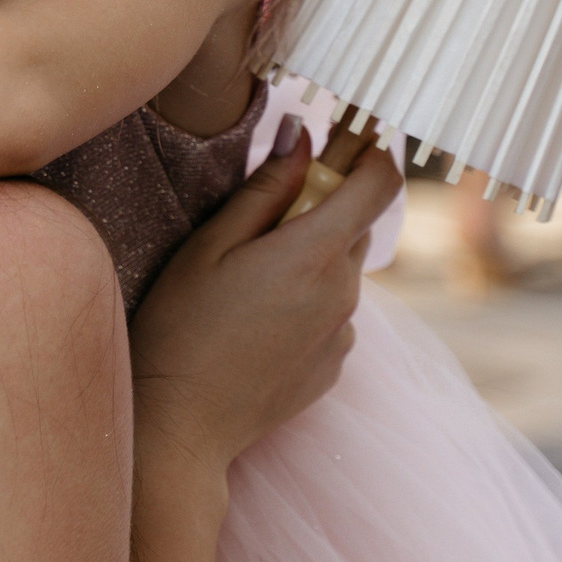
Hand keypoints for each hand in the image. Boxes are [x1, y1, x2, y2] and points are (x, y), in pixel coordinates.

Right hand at [129, 117, 401, 472]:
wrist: (183, 424)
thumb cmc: (181, 327)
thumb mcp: (209, 246)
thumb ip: (264, 190)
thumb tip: (301, 137)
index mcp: (314, 254)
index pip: (380, 184)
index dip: (370, 152)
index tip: (345, 139)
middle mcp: (344, 292)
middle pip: (356, 225)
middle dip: (322, 206)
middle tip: (263, 214)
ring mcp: (343, 332)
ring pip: (341, 269)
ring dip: (310, 256)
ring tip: (246, 281)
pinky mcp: (335, 364)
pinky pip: (332, 311)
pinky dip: (306, 300)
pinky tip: (255, 321)